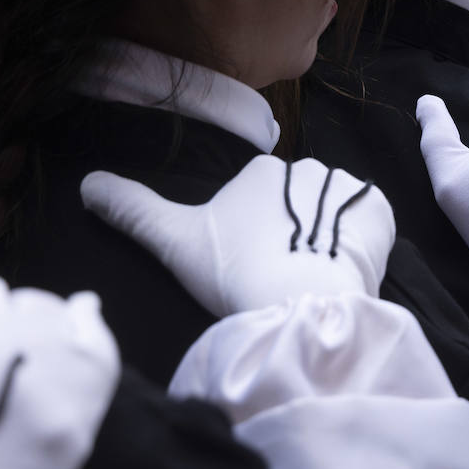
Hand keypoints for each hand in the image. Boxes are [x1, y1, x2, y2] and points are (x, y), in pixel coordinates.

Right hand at [81, 156, 394, 315]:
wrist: (300, 301)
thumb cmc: (235, 271)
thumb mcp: (174, 241)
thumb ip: (133, 210)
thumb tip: (86, 184)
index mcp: (261, 172)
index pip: (261, 203)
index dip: (256, 238)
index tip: (253, 267)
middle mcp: (307, 168)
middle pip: (298, 210)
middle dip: (292, 239)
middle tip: (281, 278)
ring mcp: (348, 189)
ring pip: (335, 218)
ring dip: (328, 243)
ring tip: (312, 279)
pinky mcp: (382, 213)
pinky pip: (371, 226)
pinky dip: (361, 247)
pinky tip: (343, 271)